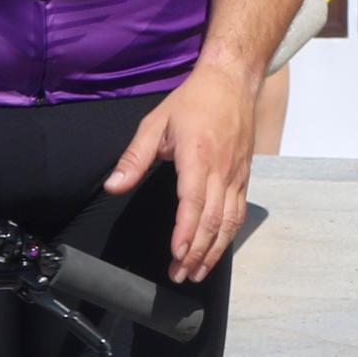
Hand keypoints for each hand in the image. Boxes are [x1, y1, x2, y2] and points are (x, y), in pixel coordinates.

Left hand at [105, 61, 257, 279]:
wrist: (232, 81)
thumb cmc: (193, 101)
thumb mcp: (156, 123)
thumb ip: (134, 157)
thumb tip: (113, 185)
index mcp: (198, 156)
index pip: (194, 202)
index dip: (186, 232)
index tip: (177, 253)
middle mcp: (221, 170)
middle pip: (213, 220)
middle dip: (197, 252)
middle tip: (181, 274)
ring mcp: (236, 175)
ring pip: (229, 222)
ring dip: (215, 251)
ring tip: (197, 272)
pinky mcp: (244, 176)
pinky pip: (239, 213)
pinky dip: (229, 235)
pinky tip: (217, 250)